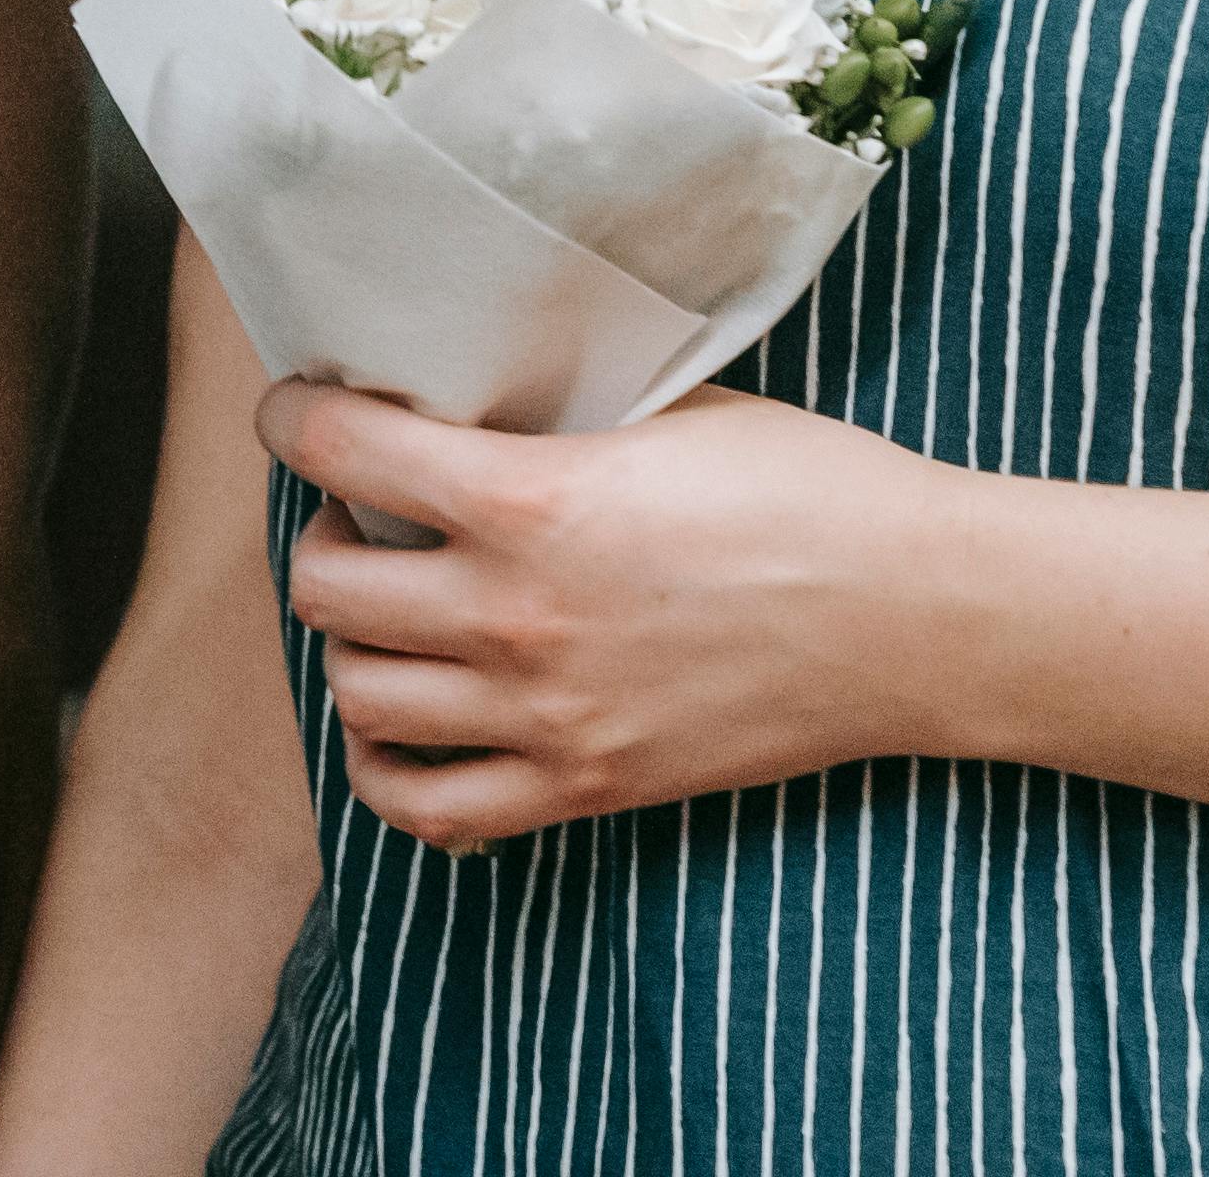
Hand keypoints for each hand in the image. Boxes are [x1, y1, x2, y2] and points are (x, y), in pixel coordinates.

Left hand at [257, 379, 967, 850]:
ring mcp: (546, 716)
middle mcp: (517, 616)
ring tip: (388, 608)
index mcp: (532, 502)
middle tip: (363, 510)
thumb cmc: (810, 490)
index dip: (295, 419)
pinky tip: (408, 720)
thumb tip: (462, 399)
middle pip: (324, 590)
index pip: (341, 455)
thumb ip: (552, 416)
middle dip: (323, 536)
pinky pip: (431, 810)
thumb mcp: (668, 410)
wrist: (914, 615)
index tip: (298, 410)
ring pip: (358, 697)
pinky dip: (390, 768)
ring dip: (350, 644)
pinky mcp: (585, 787)